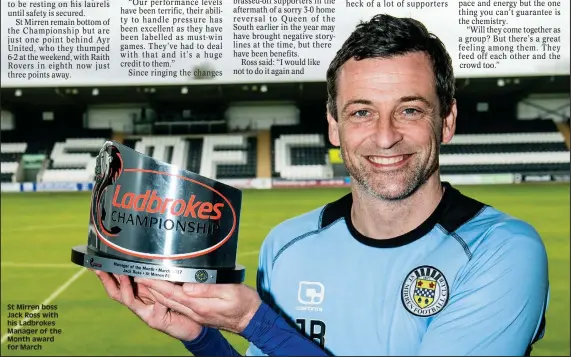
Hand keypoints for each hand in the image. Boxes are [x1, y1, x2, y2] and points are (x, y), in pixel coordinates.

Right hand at [91, 269, 202, 340]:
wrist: (192, 327)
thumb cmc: (180, 306)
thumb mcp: (166, 288)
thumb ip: (158, 278)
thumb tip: (151, 260)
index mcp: (140, 296)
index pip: (118, 284)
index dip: (107, 275)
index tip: (98, 263)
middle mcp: (139, 305)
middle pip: (117, 293)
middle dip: (106, 281)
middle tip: (99, 268)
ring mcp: (146, 314)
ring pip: (129, 300)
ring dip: (125, 287)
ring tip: (123, 274)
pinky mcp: (156, 320)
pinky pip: (155, 306)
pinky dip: (155, 296)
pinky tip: (155, 287)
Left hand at [135, 277, 261, 333]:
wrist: (253, 320)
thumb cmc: (245, 304)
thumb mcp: (230, 291)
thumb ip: (207, 289)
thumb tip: (186, 285)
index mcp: (199, 305)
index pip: (172, 293)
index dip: (156, 284)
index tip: (143, 274)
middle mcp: (195, 311)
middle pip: (167, 298)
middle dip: (151, 287)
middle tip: (137, 274)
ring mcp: (197, 313)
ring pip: (171, 302)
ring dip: (157, 292)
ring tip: (145, 280)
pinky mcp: (200, 312)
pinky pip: (179, 304)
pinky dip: (168, 296)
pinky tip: (164, 290)